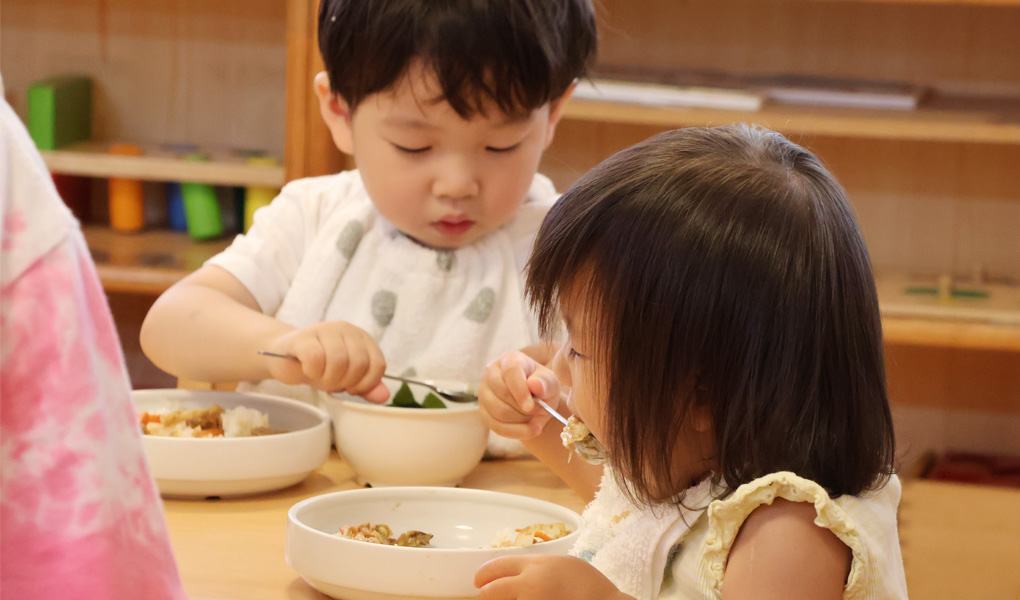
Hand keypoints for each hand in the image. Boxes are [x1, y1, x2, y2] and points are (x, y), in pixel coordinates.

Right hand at [264, 321, 388, 402]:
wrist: (285, 357)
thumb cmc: (320, 367)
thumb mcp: (347, 379)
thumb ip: (366, 386)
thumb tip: (384, 396)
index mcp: (362, 338)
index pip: (377, 364)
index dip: (365, 383)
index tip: (351, 388)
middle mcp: (346, 329)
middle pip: (358, 364)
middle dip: (344, 382)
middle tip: (331, 382)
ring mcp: (324, 329)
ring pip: (338, 361)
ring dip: (328, 378)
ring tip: (319, 376)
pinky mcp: (303, 337)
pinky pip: (315, 358)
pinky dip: (313, 372)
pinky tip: (308, 370)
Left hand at [475, 555, 630, 599]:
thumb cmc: (588, 585)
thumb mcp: (562, 564)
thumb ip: (537, 568)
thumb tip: (517, 576)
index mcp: (535, 565)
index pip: (497, 567)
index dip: (483, 575)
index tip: (478, 581)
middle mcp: (528, 585)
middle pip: (492, 591)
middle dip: (486, 594)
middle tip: (485, 596)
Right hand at [478, 350, 560, 439]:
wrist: (536, 402)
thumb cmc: (543, 387)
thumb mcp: (550, 382)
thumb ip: (545, 382)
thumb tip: (534, 385)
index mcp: (509, 359)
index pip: (510, 372)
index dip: (520, 390)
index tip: (531, 406)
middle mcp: (491, 373)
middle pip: (502, 393)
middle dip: (524, 408)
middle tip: (542, 411)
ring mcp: (484, 392)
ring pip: (498, 412)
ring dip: (521, 421)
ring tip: (537, 420)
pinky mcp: (484, 411)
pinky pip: (497, 426)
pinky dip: (516, 432)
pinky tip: (531, 430)